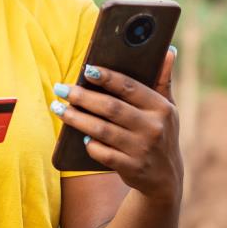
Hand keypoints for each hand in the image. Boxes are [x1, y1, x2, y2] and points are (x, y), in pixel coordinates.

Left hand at [53, 49, 181, 202]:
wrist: (165, 177)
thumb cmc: (161, 133)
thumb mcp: (168, 108)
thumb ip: (163, 80)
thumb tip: (168, 50)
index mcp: (162, 108)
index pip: (130, 87)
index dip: (107, 77)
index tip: (87, 69)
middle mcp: (153, 128)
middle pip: (111, 108)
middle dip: (82, 96)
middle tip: (61, 89)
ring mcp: (142, 149)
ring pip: (101, 130)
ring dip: (76, 118)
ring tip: (58, 108)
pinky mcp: (131, 168)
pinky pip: (102, 153)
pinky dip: (90, 144)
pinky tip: (80, 136)